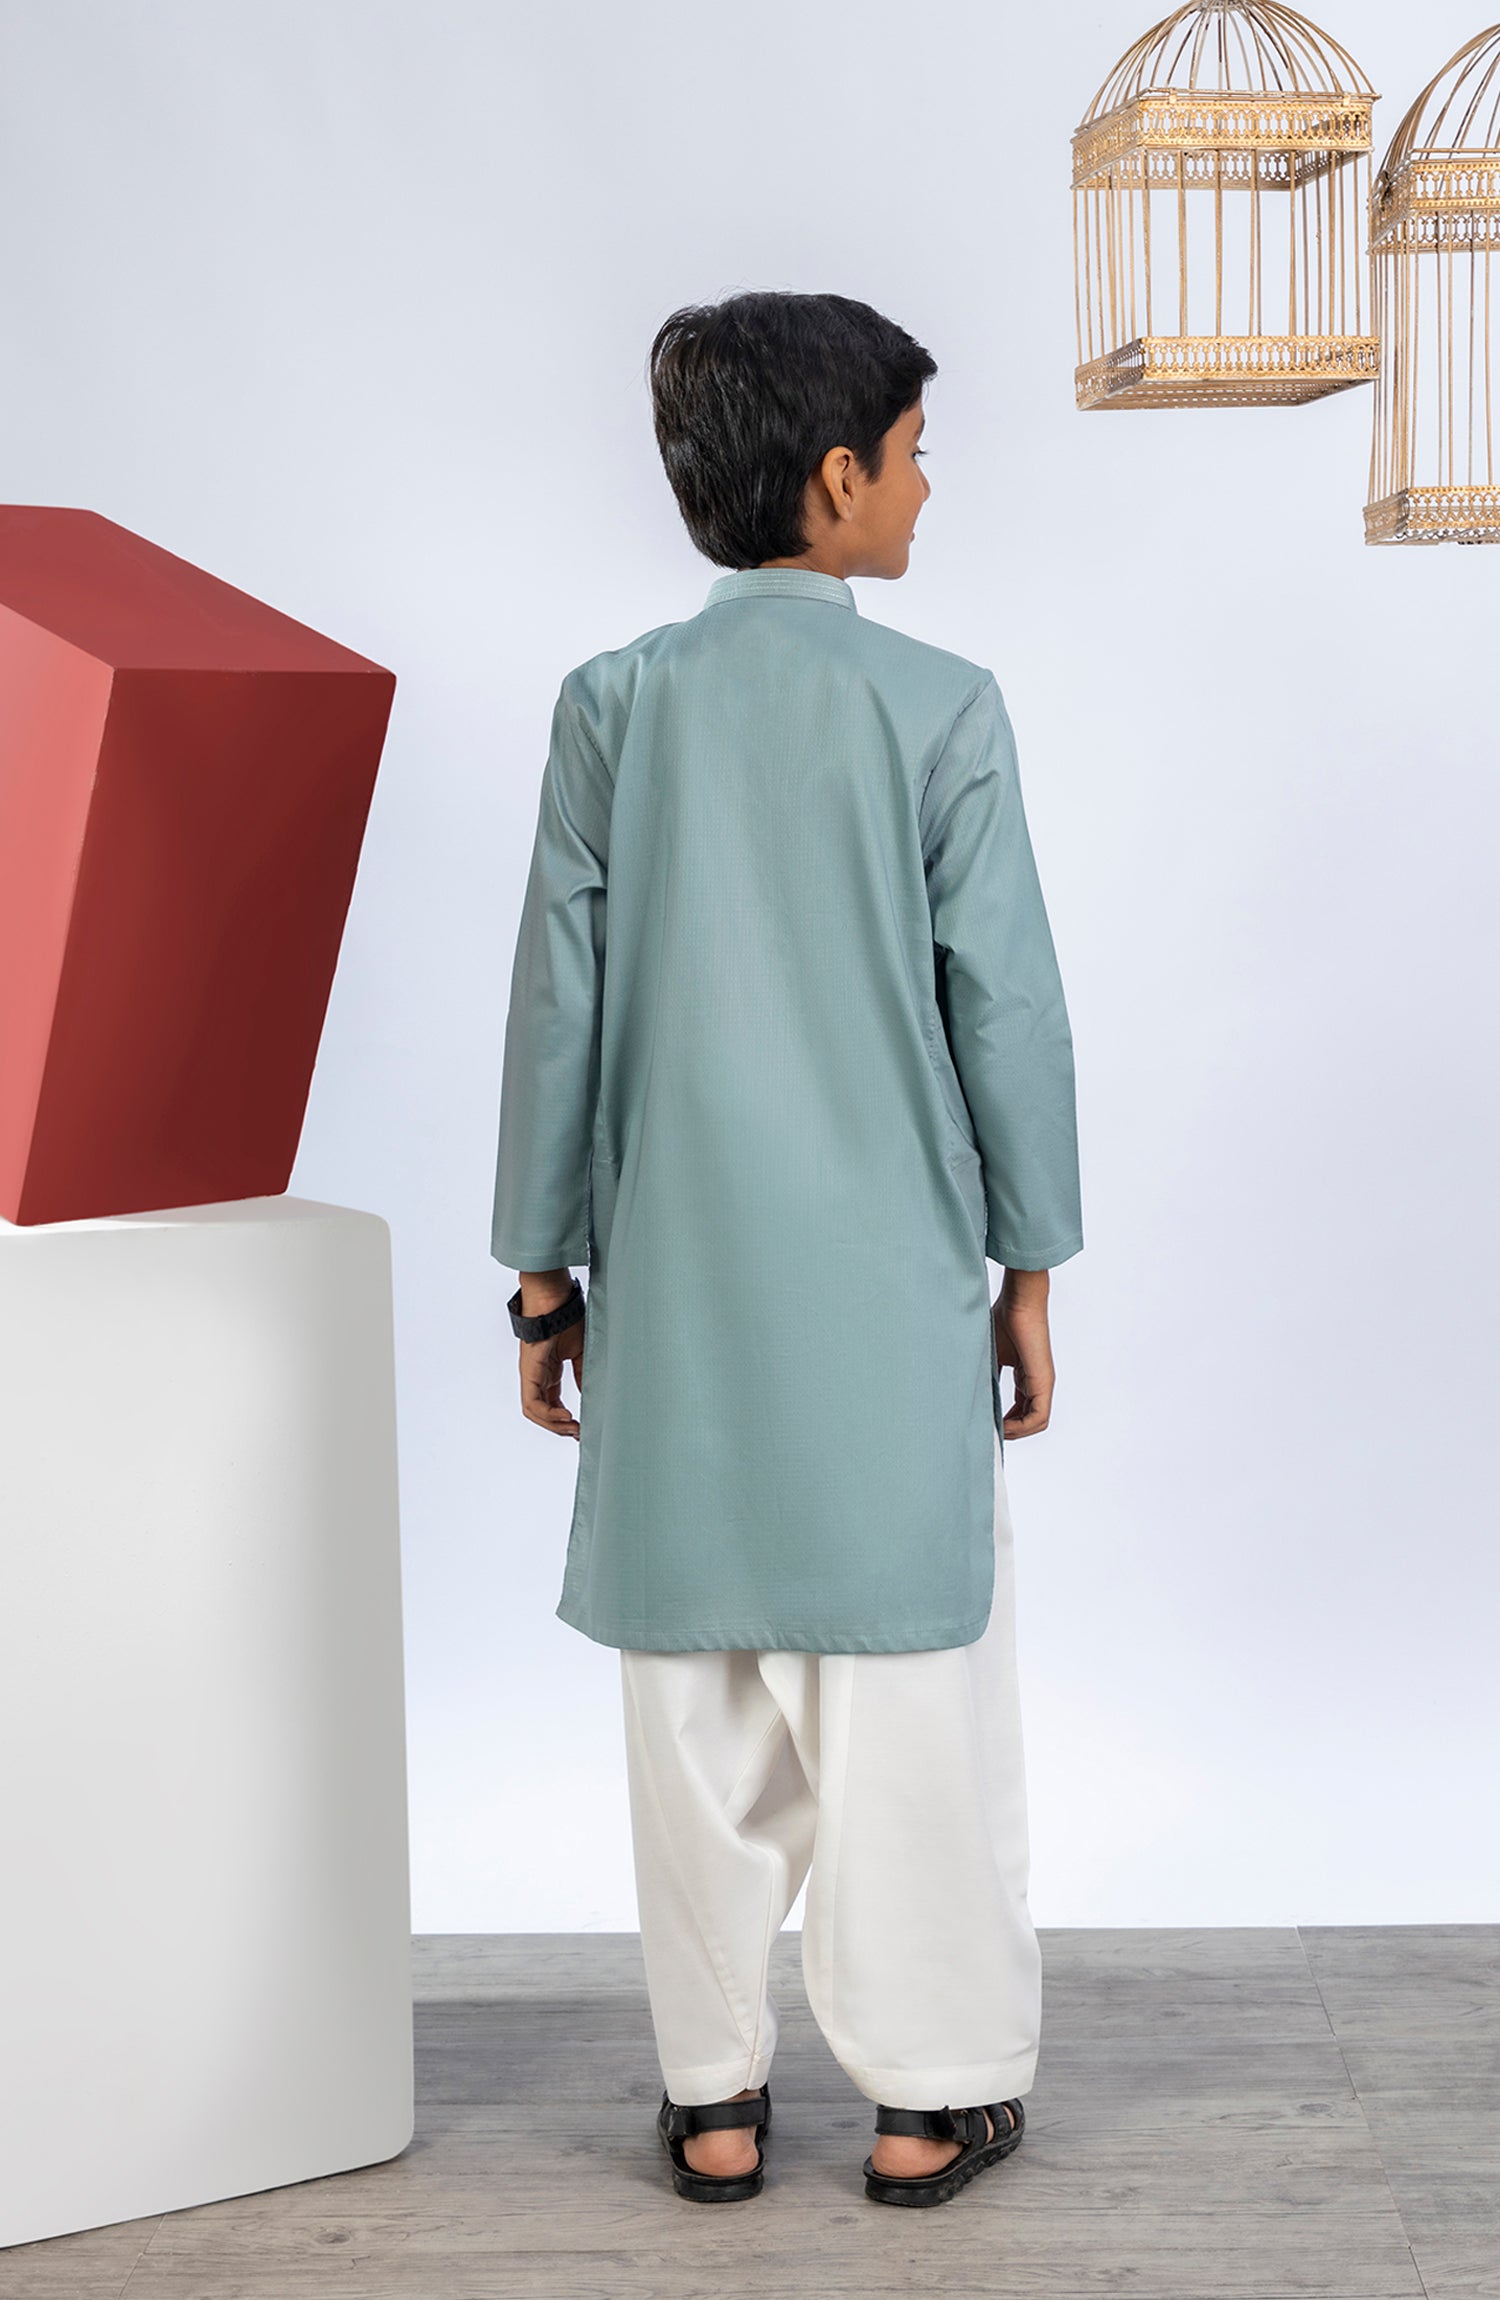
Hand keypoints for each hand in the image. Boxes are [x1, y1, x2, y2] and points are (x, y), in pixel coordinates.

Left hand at [518, 1272, 584, 1439]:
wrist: (555, 1300)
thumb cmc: (566, 1319)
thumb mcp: (580, 1353)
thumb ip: (581, 1374)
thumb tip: (587, 1395)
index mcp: (547, 1372)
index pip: (552, 1404)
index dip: (564, 1419)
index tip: (581, 1427)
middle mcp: (536, 1376)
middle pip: (542, 1413)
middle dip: (559, 1427)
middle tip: (578, 1433)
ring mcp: (530, 1375)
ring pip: (534, 1412)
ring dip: (553, 1424)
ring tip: (573, 1428)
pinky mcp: (528, 1372)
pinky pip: (532, 1402)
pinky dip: (547, 1414)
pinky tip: (566, 1416)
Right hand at [993, 1269, 1053, 1438]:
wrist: (1018, 1301)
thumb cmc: (1004, 1320)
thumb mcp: (991, 1355)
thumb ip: (986, 1376)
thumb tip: (970, 1395)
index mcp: (1027, 1377)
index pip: (1021, 1410)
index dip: (1006, 1422)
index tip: (987, 1424)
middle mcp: (1038, 1383)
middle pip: (1030, 1421)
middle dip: (1011, 1431)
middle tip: (989, 1433)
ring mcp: (1043, 1383)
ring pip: (1036, 1422)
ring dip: (1016, 1432)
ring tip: (996, 1432)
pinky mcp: (1043, 1381)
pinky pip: (1038, 1416)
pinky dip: (1021, 1427)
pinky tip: (1003, 1426)